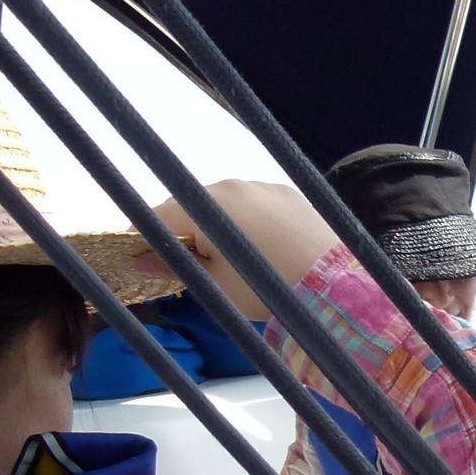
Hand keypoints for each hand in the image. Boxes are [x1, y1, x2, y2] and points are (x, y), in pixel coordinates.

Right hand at [148, 179, 333, 318]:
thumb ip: (175, 266)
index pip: (158, 214)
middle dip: (184, 231)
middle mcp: (232, 185)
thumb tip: (143, 259)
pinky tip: (262, 248)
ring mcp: (263, 186)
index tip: (140, 257)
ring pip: (224, 204)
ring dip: (218, 224)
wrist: (335, 285)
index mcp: (206, 205)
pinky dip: (248, 221)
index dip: (144, 237)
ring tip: (232, 259)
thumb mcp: (214, 286)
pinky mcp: (288, 193)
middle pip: (191, 205)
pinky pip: (255, 204)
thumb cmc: (266, 289)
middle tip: (191, 265)